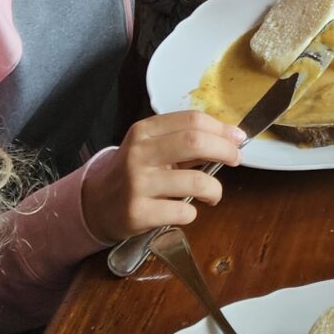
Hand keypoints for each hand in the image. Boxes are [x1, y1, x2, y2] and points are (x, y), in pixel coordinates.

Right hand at [80, 109, 242, 244]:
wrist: (96, 205)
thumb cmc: (134, 173)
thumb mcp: (152, 149)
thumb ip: (185, 142)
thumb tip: (231, 139)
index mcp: (144, 132)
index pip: (191, 120)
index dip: (221, 128)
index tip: (238, 138)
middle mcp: (139, 154)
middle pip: (194, 142)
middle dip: (225, 150)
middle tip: (235, 160)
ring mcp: (137, 184)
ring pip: (196, 181)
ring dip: (215, 189)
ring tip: (212, 194)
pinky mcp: (138, 213)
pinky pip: (184, 211)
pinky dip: (193, 212)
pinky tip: (184, 211)